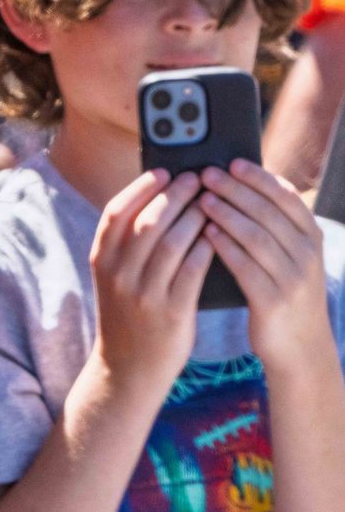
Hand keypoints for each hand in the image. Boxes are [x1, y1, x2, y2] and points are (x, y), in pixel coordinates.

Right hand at [90, 169, 213, 395]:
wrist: (127, 369)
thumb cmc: (129, 315)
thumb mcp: (115, 280)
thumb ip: (129, 245)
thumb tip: (162, 198)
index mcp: (101, 263)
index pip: (117, 212)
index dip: (142, 187)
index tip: (164, 171)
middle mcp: (118, 276)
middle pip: (149, 220)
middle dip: (178, 194)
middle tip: (199, 178)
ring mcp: (143, 294)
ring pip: (174, 240)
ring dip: (198, 215)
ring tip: (214, 203)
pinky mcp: (171, 310)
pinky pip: (195, 267)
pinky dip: (209, 245)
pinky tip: (220, 234)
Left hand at [198, 159, 331, 364]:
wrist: (299, 349)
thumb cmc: (281, 297)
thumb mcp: (287, 260)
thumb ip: (271, 231)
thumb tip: (240, 195)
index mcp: (311, 236)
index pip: (285, 196)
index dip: (259, 177)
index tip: (232, 162)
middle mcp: (307, 252)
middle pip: (268, 211)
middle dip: (236, 190)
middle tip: (207, 174)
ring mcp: (293, 277)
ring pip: (257, 236)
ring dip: (227, 214)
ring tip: (201, 200)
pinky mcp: (274, 300)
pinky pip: (247, 267)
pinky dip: (226, 247)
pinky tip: (206, 234)